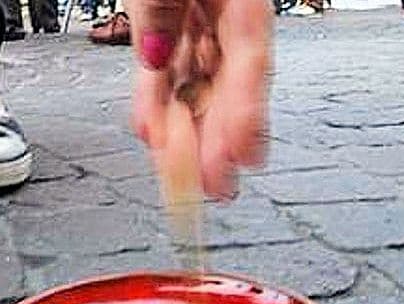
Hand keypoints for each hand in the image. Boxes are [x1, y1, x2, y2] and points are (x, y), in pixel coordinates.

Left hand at [128, 0, 272, 199]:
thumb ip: (161, 10)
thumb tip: (154, 56)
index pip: (251, 62)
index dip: (247, 115)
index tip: (243, 158)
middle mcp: (226, 14)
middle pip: (225, 86)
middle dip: (217, 141)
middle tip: (215, 186)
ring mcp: (200, 20)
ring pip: (195, 84)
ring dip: (186, 132)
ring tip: (181, 176)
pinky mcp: (173, 23)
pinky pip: (168, 69)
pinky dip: (158, 102)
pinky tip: (152, 133)